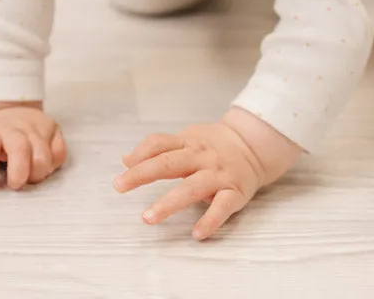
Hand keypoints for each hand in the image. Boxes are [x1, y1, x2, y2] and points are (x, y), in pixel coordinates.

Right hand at [0, 104, 66, 190]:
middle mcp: (11, 128)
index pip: (42, 154)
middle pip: (19, 148)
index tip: (33, 178)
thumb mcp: (49, 134)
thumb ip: (56, 150)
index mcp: (34, 129)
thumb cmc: (29, 132)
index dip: (39, 171)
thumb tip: (50, 167)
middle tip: (15, 185)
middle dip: (19, 172)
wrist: (4, 109)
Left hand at [114, 114, 285, 239]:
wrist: (253, 145)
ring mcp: (218, 174)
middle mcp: (201, 156)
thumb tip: (126, 160)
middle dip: (143, 174)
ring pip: (192, 187)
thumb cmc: (213, 145)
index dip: (139, 155)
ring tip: (148, 217)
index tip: (121, 170)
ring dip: (169, 202)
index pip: (159, 144)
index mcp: (188, 142)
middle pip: (169, 163)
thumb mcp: (186, 139)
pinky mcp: (234, 191)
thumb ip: (158, 149)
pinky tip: (196, 234)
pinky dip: (210, 220)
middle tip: (119, 186)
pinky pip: (222, 207)